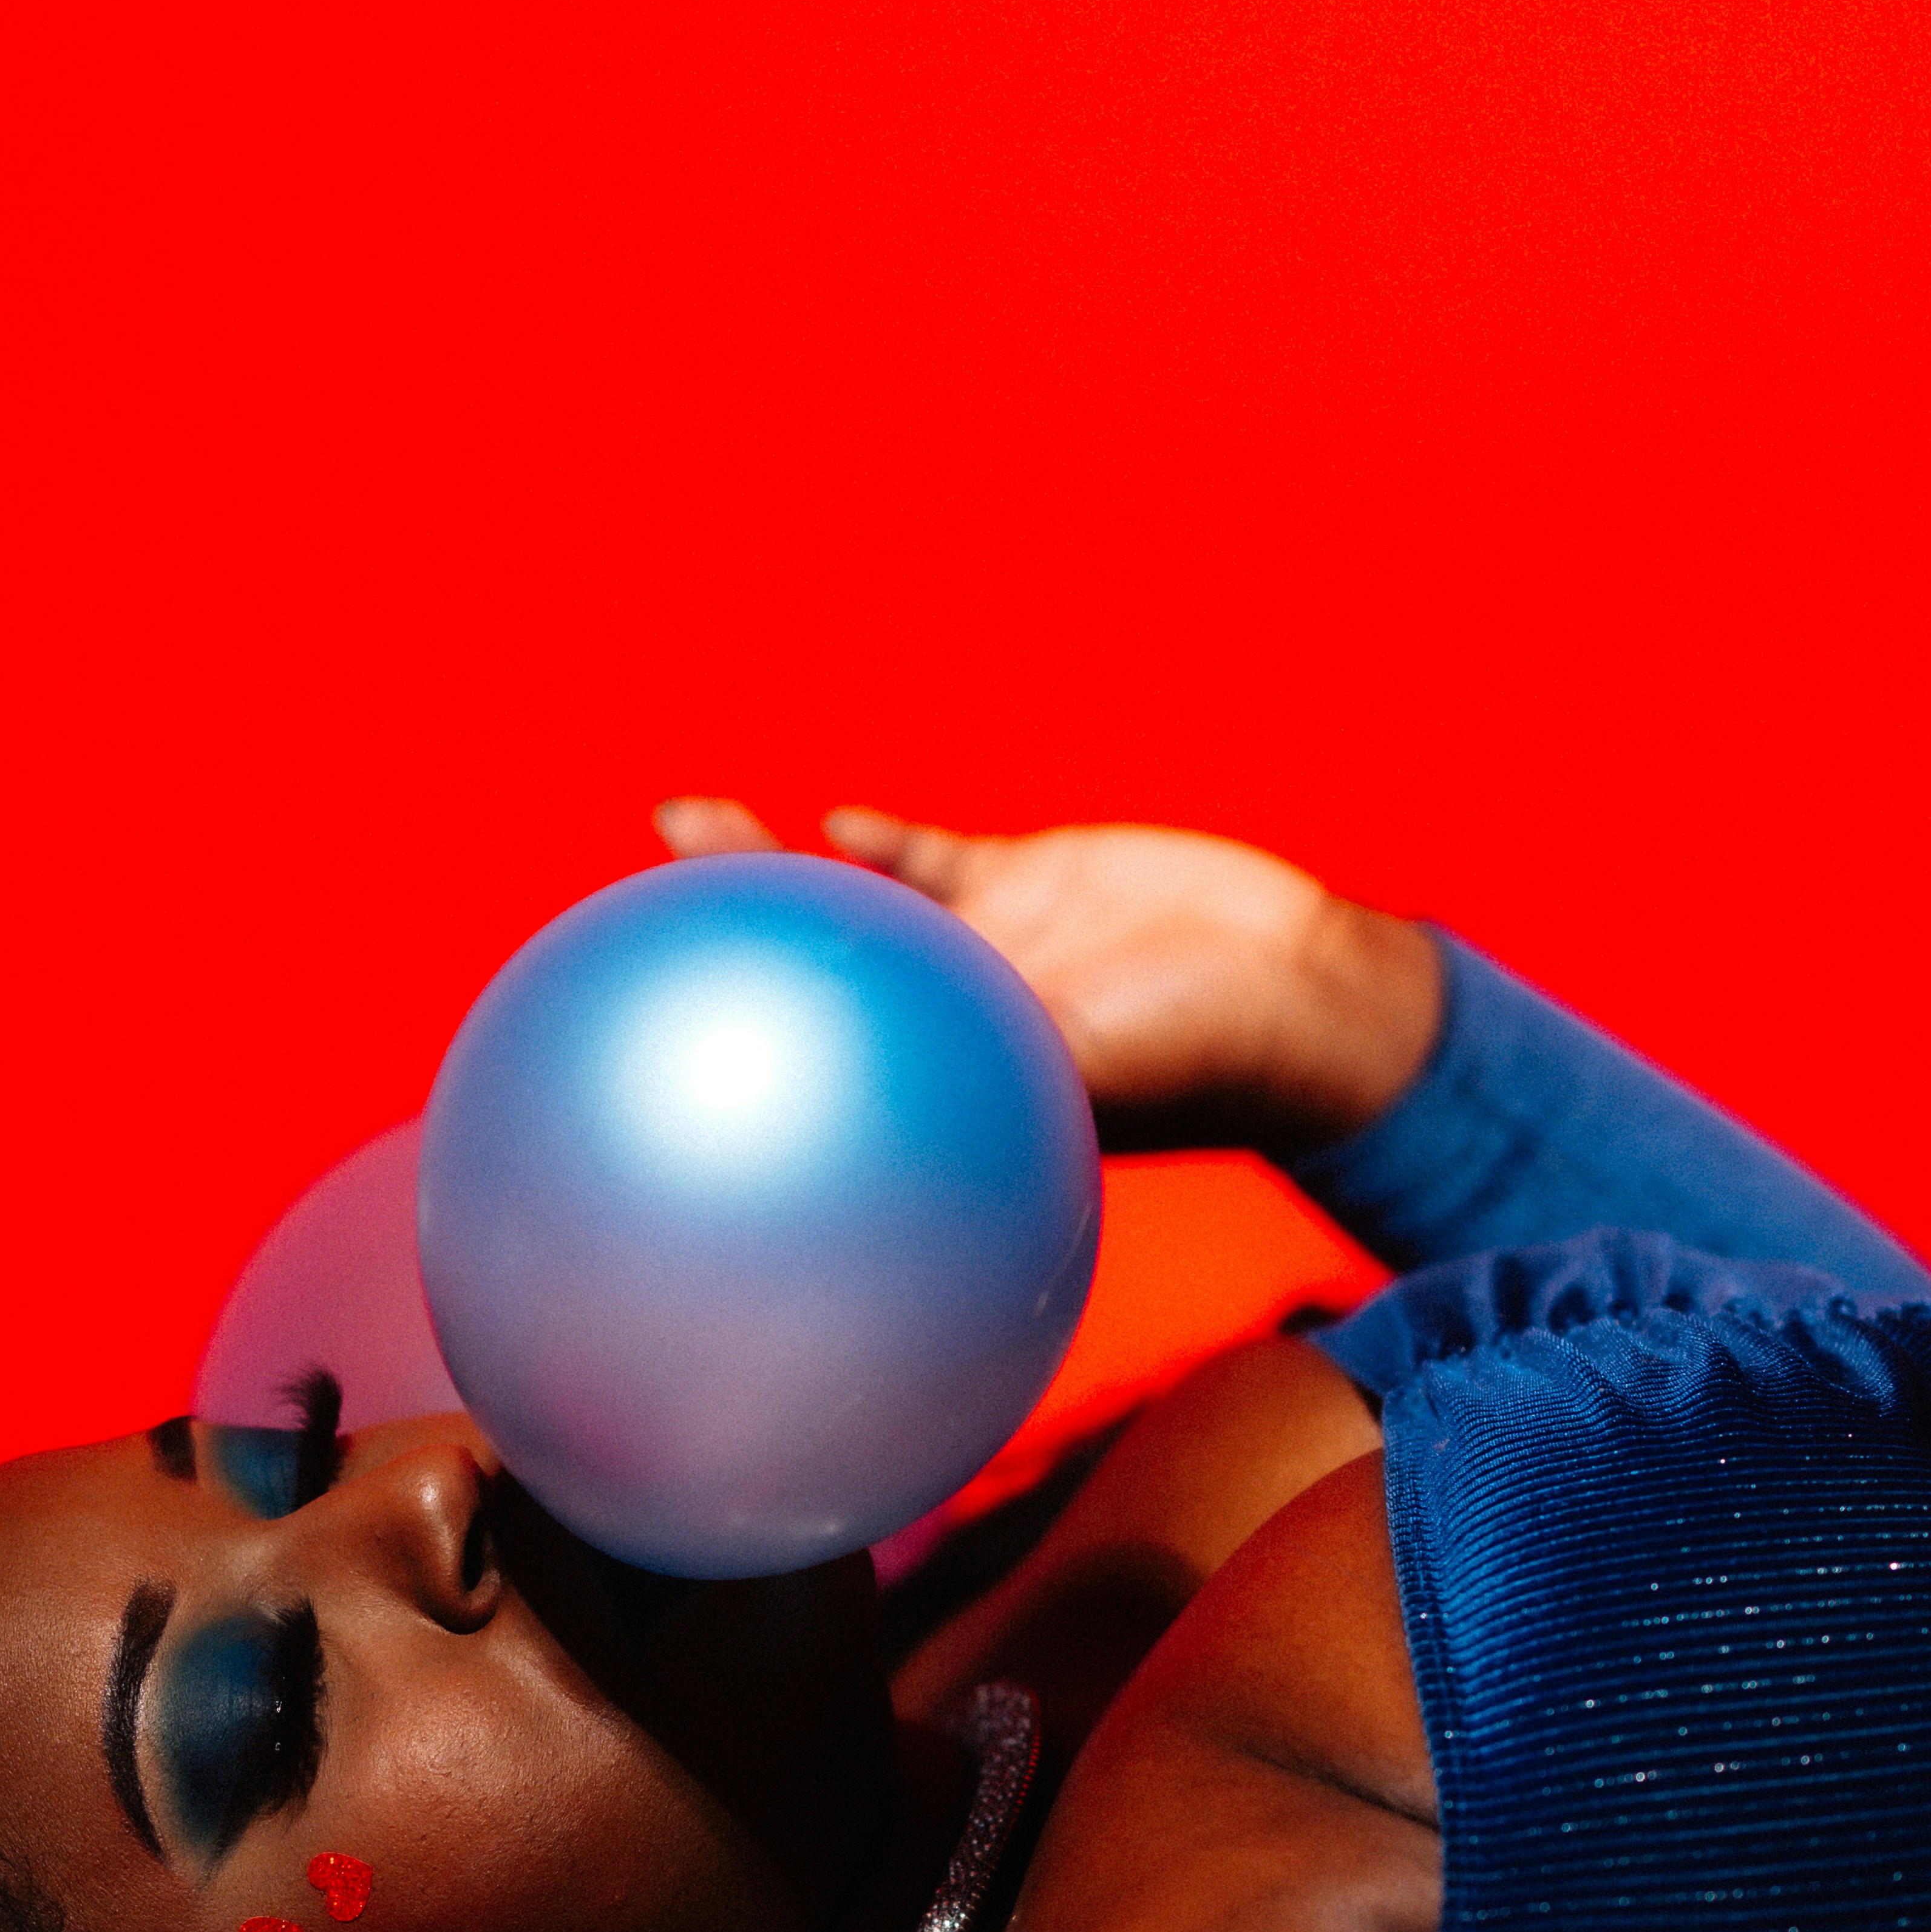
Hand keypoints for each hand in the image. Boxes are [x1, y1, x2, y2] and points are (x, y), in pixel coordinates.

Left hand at [650, 796, 1440, 1154]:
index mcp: (950, 1081)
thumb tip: (900, 1108)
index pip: (810, 1066)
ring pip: (848, 907)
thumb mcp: (1090, 1069)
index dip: (732, 1050)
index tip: (645, 1032)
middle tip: (625, 910)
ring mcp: (985, 951)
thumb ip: (1007, 1066)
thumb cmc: (1206, 1054)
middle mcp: (950, 1021)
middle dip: (721, 939)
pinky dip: (880, 845)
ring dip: (772, 868)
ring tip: (683, 827)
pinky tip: (831, 823)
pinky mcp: (1028, 884)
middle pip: (805, 980)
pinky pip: (930, 860)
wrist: (1305, 989)